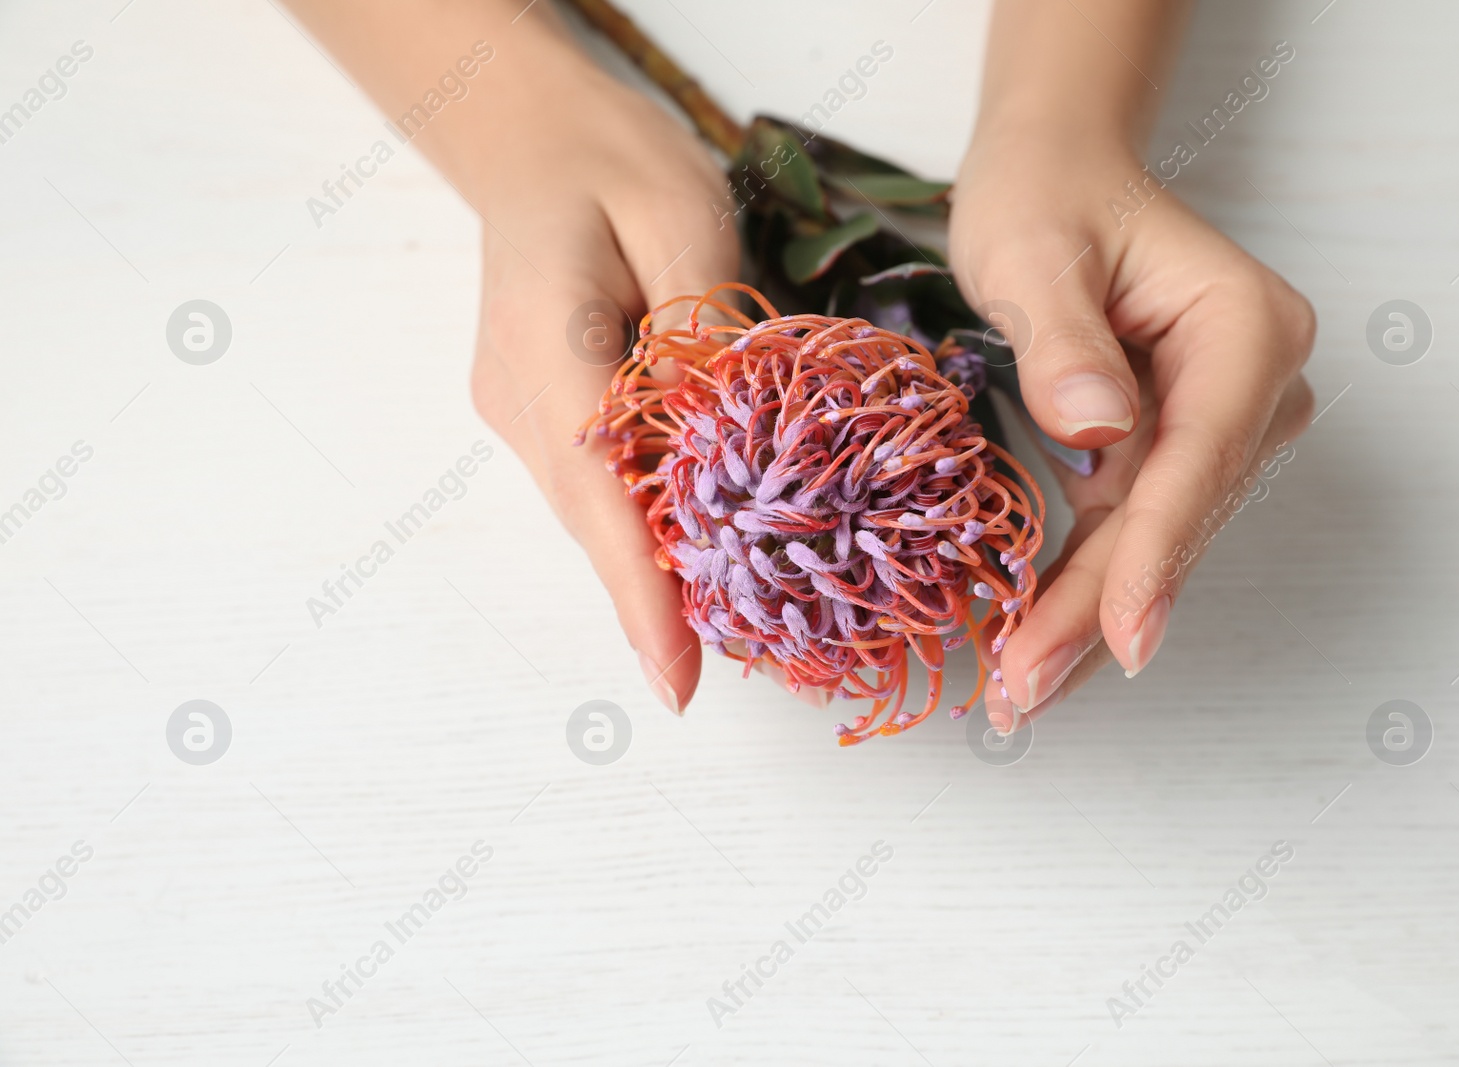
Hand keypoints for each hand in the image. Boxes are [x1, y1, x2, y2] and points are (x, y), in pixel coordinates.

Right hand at [464, 25, 736, 715]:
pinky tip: (696, 530)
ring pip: (593, 505)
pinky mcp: (531, 409)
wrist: (533, 137)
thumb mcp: (684, 222)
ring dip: (654, 558)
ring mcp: (514, 408)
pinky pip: (593, 479)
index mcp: (547, 345)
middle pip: (594, 517)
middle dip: (659, 592)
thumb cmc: (614, 163)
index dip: (640, 592)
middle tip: (730, 658)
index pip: (598, 494)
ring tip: (727, 611)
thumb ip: (703, 337)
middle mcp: (516, 397)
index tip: (676, 679)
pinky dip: (642, 513)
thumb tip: (728, 444)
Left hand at [950, 138, 1315, 724]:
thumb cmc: (1045, 199)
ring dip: (1087, 619)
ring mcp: (1222, 424)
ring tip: (1023, 693)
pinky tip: (1039, 645)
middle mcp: (1255, 385)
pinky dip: (1082, 587)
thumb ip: (1062, 339)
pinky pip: (1129, 533)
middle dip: (1101, 610)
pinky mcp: (1176, 449)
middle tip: (1027, 690)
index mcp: (1246, 329)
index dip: (1156, 555)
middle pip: (1176, 519)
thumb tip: (1098, 426)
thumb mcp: (1033, 254)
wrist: (1056, 178)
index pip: (1199, 459)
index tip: (1123, 636)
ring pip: (1153, 543)